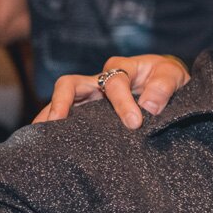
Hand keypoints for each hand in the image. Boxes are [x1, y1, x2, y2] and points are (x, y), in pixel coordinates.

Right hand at [34, 54, 191, 128]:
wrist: (167, 83)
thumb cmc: (167, 77)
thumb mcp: (173, 75)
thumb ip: (163, 86)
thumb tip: (148, 105)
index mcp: (122, 67)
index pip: (114, 82)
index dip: (123, 103)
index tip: (135, 123)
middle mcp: (99, 79)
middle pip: (71, 84)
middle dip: (62, 102)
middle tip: (57, 123)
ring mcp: (91, 95)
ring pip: (62, 100)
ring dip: (49, 115)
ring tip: (40, 137)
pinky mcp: (90, 110)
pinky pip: (68, 115)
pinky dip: (56, 126)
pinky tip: (48, 144)